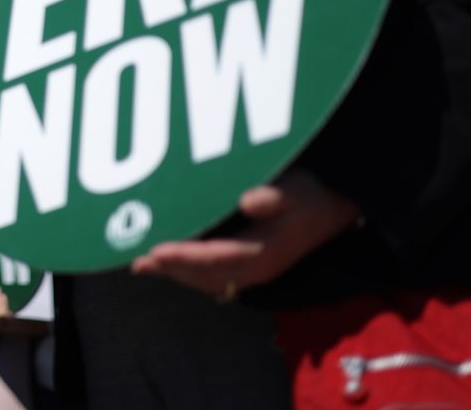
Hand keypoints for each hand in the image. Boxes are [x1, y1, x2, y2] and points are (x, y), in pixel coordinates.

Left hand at [131, 168, 360, 296]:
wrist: (332, 207)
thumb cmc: (308, 195)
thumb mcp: (296, 190)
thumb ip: (273, 196)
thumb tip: (249, 200)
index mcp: (264, 253)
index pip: (216, 258)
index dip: (184, 256)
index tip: (156, 251)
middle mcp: (254, 270)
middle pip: (204, 274)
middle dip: (171, 268)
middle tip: (138, 260)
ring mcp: (250, 272)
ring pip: (204, 279)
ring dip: (174, 272)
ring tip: (142, 264)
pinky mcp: (246, 266)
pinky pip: (210, 276)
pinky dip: (185, 271)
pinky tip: (164, 263)